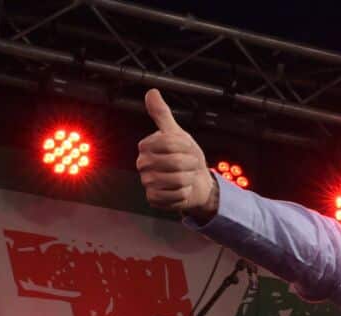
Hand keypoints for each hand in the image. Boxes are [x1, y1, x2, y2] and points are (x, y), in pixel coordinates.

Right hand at [136, 89, 217, 220]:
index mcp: (146, 146)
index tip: (188, 148)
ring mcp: (147, 183)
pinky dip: (185, 194)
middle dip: (190, 163)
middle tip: (190, 164)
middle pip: (175, 162)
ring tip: (187, 177)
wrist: (197, 181)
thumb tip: (152, 92)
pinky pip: (176, 196)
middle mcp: (143, 164)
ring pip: (177, 180)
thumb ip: (163, 115)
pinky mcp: (154, 199)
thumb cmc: (186, 156)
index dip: (186, 146)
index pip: (170, 143)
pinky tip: (183, 190)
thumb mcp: (178, 134)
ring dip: (189, 179)